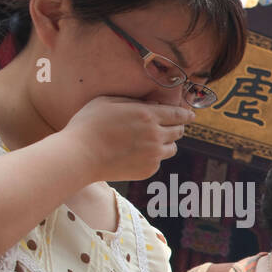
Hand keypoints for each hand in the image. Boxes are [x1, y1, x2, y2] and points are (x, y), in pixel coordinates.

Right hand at [62, 96, 193, 182]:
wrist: (80, 155)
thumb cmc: (88, 124)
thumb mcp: (107, 101)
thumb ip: (132, 101)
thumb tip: (152, 105)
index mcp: (147, 115)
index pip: (177, 114)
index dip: (186, 114)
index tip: (191, 115)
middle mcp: (155, 135)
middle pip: (179, 131)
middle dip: (177, 127)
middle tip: (172, 126)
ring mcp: (154, 155)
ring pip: (172, 148)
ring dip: (167, 143)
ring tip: (153, 140)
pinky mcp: (149, 170)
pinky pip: (158, 161)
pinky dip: (153, 156)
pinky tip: (137, 153)